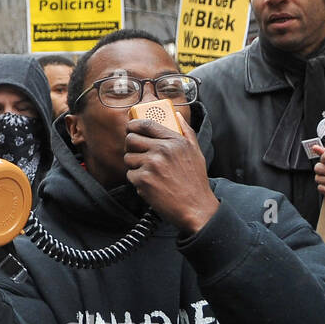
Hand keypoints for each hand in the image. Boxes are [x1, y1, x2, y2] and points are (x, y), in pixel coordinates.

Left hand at [124, 114, 218, 236]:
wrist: (195, 208)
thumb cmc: (195, 181)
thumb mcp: (196, 152)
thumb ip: (186, 131)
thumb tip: (176, 115)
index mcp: (175, 141)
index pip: (146, 124)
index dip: (134, 124)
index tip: (131, 127)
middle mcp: (162, 150)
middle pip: (131, 139)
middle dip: (132, 146)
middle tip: (138, 153)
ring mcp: (151, 165)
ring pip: (128, 157)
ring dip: (134, 165)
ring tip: (149, 172)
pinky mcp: (143, 180)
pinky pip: (129, 174)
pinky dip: (137, 180)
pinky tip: (150, 184)